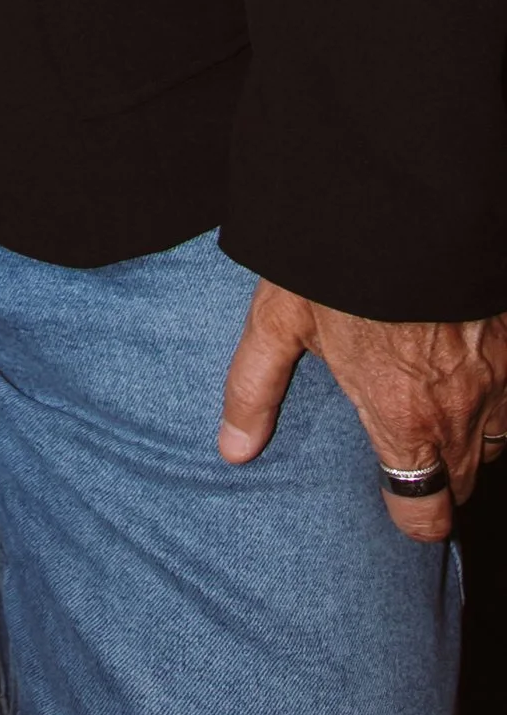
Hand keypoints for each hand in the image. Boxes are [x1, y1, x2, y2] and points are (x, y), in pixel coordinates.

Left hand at [220, 281, 506, 539]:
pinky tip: (464, 363)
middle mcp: (463, 409)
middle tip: (410, 456)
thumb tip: (233, 449)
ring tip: (438, 410)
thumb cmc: (336, 258)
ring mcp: (501, 376)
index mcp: (404, 418)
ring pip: (499, 438)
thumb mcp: (280, 320)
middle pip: (467, 481)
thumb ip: (257, 388)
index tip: (394, 503)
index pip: (425, 512)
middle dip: (442, 480)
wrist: (410, 196)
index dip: (411, 518)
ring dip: (474, 437)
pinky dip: (495, 391)